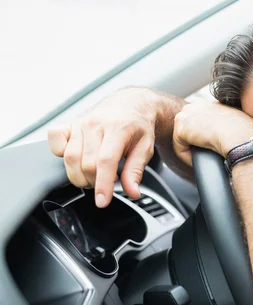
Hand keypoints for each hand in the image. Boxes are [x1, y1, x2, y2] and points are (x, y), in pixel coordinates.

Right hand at [47, 87, 162, 207]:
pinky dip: (59, 153)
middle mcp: (96, 124)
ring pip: (69, 157)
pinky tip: (76, 159)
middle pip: (86, 164)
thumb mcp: (145, 148)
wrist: (131, 103)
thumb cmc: (138, 126)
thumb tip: (132, 192)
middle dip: (94, 182)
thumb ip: (136, 171)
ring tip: (94, 175)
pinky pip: (54, 140)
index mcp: (118, 128)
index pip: (105, 161)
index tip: (102, 201)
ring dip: (79, 175)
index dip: (102, 184)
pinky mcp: (69, 124)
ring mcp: (80, 123)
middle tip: (106, 182)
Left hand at [173, 99, 252, 165]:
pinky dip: (187, 158)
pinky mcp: (182, 128)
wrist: (241, 136)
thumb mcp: (235, 123)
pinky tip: (198, 161)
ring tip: (202, 159)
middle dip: (192, 141)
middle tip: (203, 154)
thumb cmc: (245, 132)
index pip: (197, 118)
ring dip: (190, 150)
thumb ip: (225, 124)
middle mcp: (197, 104)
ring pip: (182, 138)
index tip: (208, 146)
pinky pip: (179, 149)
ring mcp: (188, 114)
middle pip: (187, 127)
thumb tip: (225, 135)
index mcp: (210, 102)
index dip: (201, 134)